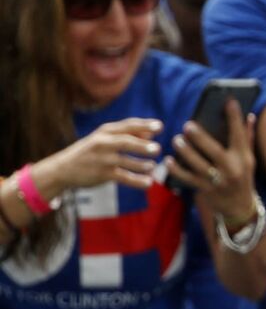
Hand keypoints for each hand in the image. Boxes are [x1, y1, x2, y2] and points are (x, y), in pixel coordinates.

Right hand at [37, 118, 164, 194]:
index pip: (127, 125)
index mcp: (106, 131)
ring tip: (152, 166)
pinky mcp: (102, 174)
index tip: (160, 127)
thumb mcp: (103, 138)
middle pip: (125, 142)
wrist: (62, 169)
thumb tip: (151, 133)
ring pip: (126, 161)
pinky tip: (148, 183)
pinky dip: (137, 181)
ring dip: (141, 165)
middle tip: (157, 149)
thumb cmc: (90, 151)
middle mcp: (103, 143)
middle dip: (142, 145)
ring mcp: (102, 159)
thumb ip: (127, 134)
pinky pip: (124, 177)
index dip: (144, 125)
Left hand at [166, 100, 258, 224]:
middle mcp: (232, 169)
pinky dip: (176, 169)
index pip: (239, 134)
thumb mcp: (248, 159)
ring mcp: (218, 181)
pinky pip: (187, 178)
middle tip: (188, 125)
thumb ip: (247, 138)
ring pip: (198, 164)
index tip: (229, 101)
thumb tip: (249, 115)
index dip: (234, 117)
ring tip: (177, 140)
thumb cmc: (243, 177)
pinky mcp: (205, 190)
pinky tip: (169, 160)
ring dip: (186, 151)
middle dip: (200, 137)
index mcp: (243, 158)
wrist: (239, 207)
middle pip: (214, 150)